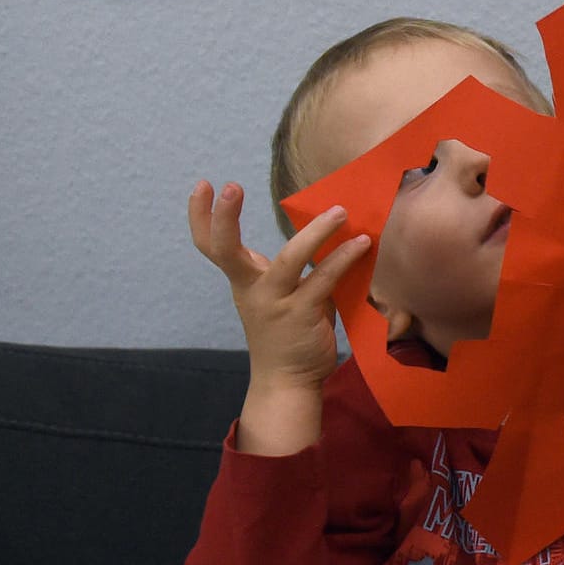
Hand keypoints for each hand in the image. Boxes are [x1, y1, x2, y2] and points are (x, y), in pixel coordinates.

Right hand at [189, 181, 370, 455]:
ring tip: (339, 211)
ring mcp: (275, 303)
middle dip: (224, 218)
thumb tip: (321, 227)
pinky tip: (361, 244)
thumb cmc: (286, 330)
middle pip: (225, 251)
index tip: (203, 185)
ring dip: (316, 232)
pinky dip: (343, 258)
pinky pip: (324, 279)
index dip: (202, 216)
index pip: (211, 246)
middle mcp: (252, 289)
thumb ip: (289, 266)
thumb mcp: (278, 293)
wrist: (287, 380)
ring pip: (290, 259)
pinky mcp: (302, 315)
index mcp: (243, 280)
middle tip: (232, 186)